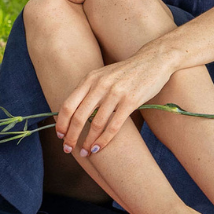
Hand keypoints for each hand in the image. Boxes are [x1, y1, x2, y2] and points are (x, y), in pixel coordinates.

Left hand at [55, 45, 174, 155]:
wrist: (154, 60)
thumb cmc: (127, 72)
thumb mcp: (104, 75)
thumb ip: (90, 90)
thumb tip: (74, 113)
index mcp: (90, 79)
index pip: (68, 104)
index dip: (61, 123)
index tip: (60, 136)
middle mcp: (100, 85)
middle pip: (78, 116)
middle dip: (71, 136)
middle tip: (68, 149)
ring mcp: (115, 93)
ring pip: (95, 124)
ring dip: (88, 142)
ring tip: (86, 153)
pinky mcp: (130, 101)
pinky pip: (113, 126)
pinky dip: (104, 140)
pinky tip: (98, 148)